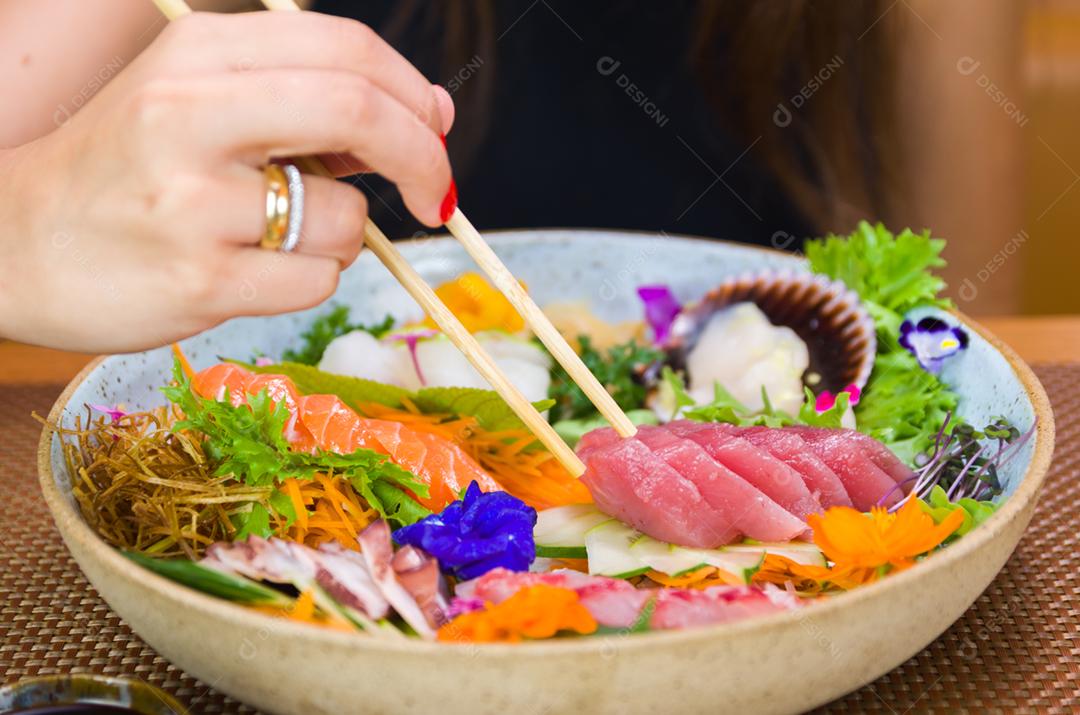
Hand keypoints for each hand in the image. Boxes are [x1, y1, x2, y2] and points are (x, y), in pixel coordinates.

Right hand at [0, 11, 454, 352]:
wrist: (13, 244)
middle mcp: (190, 116)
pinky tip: (248, 272)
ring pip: (345, 218)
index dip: (414, 94)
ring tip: (275, 236)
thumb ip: (306, 99)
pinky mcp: (199, 281)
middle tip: (437, 195)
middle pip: (359, 111)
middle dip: (424, 157)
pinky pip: (315, 282)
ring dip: (341, 236)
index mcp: (197, 55)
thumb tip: (429, 113)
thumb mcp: (199, 103)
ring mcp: (192, 203)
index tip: (436, 130)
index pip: (347, 50)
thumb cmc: (128, 171)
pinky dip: (307, 280)